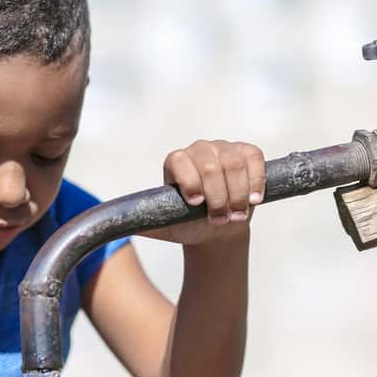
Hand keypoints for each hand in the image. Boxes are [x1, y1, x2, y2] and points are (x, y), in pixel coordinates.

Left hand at [146, 139, 265, 244]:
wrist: (217, 228)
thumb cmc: (189, 224)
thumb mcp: (165, 226)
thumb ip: (145, 223)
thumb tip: (120, 225)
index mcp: (176, 162)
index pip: (180, 161)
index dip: (189, 181)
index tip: (196, 204)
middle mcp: (199, 150)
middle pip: (210, 165)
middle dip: (218, 197)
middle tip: (219, 220)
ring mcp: (224, 148)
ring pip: (234, 164)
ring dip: (237, 195)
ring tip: (236, 216)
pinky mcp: (247, 153)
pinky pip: (254, 159)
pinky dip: (256, 181)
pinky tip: (254, 200)